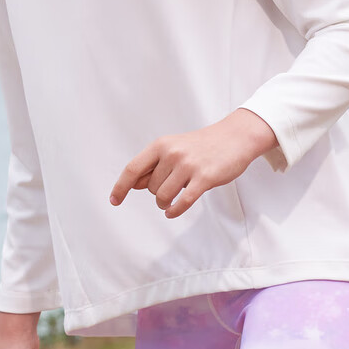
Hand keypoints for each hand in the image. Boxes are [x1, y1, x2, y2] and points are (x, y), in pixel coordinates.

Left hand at [109, 108, 277, 218]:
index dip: (120, 186)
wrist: (234, 137)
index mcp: (161, 145)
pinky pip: (182, 202)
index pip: (133, 168)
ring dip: (165, 203)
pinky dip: (174, 211)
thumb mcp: (174, 148)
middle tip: (172, 186)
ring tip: (174, 199)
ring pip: (163, 197)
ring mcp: (188, 165)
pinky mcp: (204, 178)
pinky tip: (173, 211)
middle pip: (150, 188)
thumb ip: (155, 165)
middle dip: (157, 193)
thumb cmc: (202, 145)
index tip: (114, 200)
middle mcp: (172, 153)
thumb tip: (133, 184)